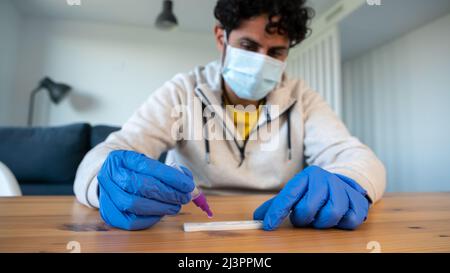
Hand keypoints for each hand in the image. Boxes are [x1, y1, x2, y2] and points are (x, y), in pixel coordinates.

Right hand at [97, 150, 194, 229]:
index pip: (147, 166)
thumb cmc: (136, 171)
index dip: (170, 176)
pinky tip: (162, 212)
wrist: (113, 179)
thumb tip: (192, 188)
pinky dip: (151, 218)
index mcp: (120, 158)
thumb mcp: (149, 163)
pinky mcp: (109, 214)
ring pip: (134, 204)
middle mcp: (109, 176)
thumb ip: (171, 172)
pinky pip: (131, 220)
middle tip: (184, 197)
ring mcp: (106, 196)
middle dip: (167, 193)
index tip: (188, 184)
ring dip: (161, 207)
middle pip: (140, 185)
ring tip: (176, 206)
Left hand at [253, 166, 369, 230]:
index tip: (268, 226)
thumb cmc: (314, 192)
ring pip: (331, 213)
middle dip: (303, 218)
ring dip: (323, 222)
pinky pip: (350, 219)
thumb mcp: (295, 194)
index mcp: (306, 176)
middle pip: (308, 207)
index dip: (277, 212)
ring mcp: (342, 188)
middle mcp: (325, 179)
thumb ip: (276, 205)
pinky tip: (338, 217)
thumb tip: (258, 218)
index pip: (288, 195)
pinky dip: (342, 223)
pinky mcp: (358, 200)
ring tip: (320, 217)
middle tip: (304, 218)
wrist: (342, 183)